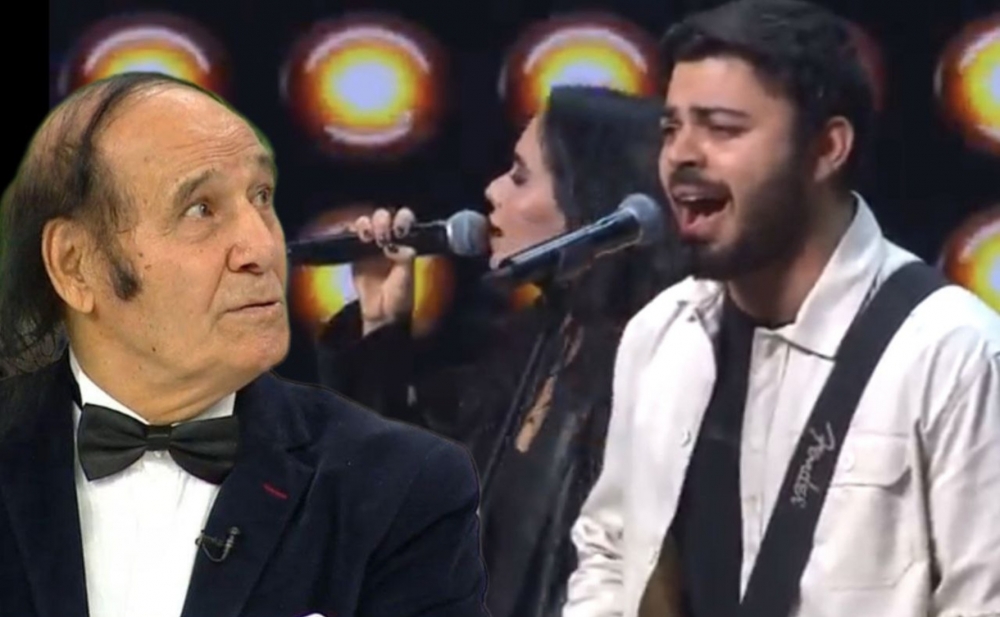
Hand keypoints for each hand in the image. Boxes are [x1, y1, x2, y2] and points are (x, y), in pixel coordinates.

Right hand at [347, 207, 416, 335]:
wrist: (382, 314)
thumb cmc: (399, 296)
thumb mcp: (407, 277)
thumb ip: (404, 258)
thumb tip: (395, 245)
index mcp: (406, 243)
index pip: (405, 221)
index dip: (402, 219)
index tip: (399, 231)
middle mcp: (389, 241)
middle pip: (384, 217)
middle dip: (382, 221)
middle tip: (382, 237)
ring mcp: (371, 246)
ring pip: (367, 223)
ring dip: (366, 224)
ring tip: (368, 238)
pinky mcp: (355, 253)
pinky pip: (350, 236)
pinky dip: (350, 231)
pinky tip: (355, 236)